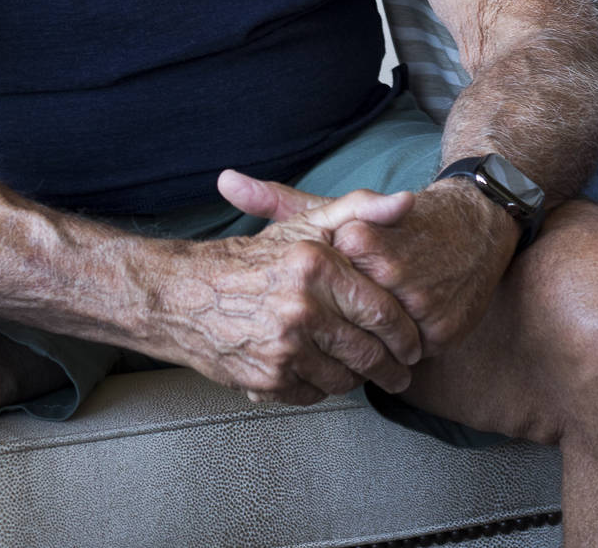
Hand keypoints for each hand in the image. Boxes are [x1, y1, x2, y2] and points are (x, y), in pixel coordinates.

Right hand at [151, 181, 420, 406]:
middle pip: (369, 354)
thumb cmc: (253, 258)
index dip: (405, 335)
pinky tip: (322, 373)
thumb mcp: (305, 222)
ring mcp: (283, 348)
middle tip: (401, 372)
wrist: (184, 295)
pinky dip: (323, 388)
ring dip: (359, 381)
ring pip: (345, 380)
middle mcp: (301, 309)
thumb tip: (407, 202)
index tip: (414, 345)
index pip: (382, 312)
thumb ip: (360, 210)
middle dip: (393, 369)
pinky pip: (314, 395)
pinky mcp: (268, 379)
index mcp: (315, 267)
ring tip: (364, 373)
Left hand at [222, 170, 514, 357]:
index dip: (314, 299)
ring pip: (378, 346)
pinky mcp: (445, 328)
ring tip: (357, 345)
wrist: (474, 227)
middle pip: (348, 323)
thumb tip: (223, 180)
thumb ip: (277, 200)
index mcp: (360, 240)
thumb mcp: (333, 210)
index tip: (314, 296)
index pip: (321, 289)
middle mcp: (393, 271)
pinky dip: (401, 356)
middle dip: (337, 333)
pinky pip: (411, 357)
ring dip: (368, 350)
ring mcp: (422, 302)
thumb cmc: (394, 224)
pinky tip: (394, 345)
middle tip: (328, 335)